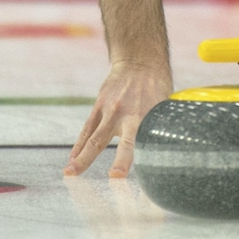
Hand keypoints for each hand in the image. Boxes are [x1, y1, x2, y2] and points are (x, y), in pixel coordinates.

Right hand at [66, 60, 172, 177]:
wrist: (139, 61)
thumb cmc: (156, 86)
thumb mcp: (164, 105)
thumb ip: (159, 128)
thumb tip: (168, 151)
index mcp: (149, 116)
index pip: (149, 143)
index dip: (149, 158)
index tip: (147, 173)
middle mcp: (130, 114)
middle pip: (125, 142)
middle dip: (121, 161)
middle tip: (115, 176)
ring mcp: (112, 110)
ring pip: (96, 138)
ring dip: (83, 157)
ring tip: (70, 173)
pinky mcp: (100, 105)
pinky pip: (88, 129)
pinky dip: (79, 145)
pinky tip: (72, 159)